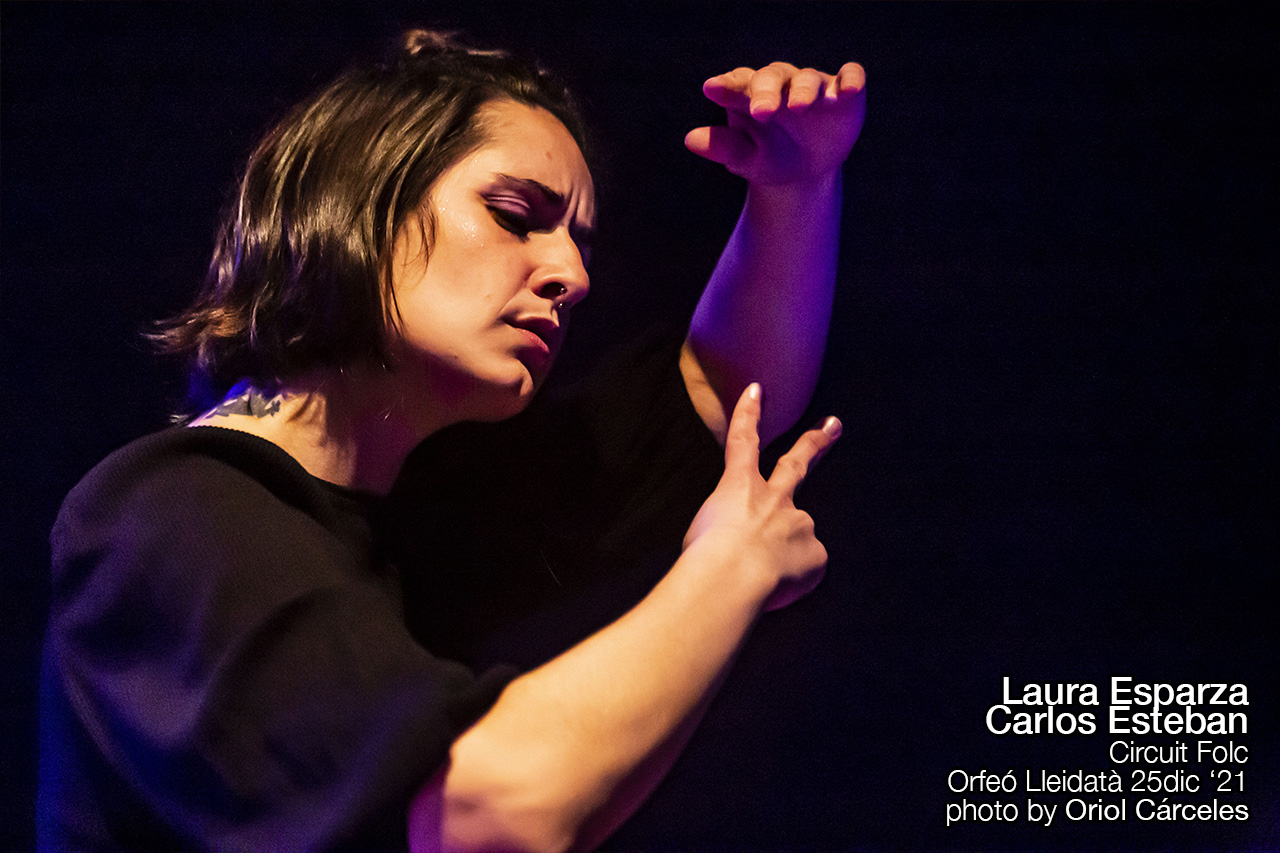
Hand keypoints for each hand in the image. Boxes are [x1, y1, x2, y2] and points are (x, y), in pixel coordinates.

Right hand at [683, 383, 839, 610]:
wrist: (730, 577)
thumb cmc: (704, 557)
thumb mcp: (703, 535)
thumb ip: (731, 531)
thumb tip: (751, 547)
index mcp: (738, 488)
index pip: (742, 443)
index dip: (748, 415)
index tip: (757, 390)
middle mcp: (773, 498)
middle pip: (796, 465)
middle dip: (815, 442)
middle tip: (834, 425)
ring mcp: (799, 522)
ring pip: (796, 538)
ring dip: (785, 554)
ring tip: (763, 576)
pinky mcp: (815, 552)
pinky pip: (805, 570)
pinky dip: (791, 581)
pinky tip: (774, 589)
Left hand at [685, 62, 865, 186]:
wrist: (806, 173)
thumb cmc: (769, 158)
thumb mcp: (745, 159)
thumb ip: (723, 147)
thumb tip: (691, 139)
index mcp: (751, 94)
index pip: (737, 83)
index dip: (726, 85)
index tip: (712, 89)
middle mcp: (781, 84)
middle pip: (771, 77)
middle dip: (766, 92)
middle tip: (761, 112)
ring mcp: (813, 85)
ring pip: (808, 79)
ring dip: (803, 91)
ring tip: (798, 107)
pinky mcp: (844, 91)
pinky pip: (850, 76)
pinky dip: (850, 80)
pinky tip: (846, 91)